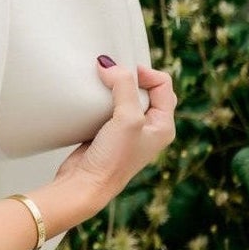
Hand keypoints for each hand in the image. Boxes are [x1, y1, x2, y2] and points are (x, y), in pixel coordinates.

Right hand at [50, 58, 176, 220]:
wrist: (85, 184)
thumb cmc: (112, 160)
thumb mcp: (127, 118)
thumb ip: (123, 86)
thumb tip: (108, 65)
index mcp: (163, 126)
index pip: (163, 85)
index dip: (144, 73)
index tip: (122, 70)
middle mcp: (149, 128)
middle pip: (146, 89)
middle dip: (128, 78)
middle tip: (111, 74)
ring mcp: (129, 132)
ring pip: (126, 97)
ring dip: (113, 87)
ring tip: (101, 83)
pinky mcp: (108, 133)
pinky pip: (109, 107)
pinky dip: (101, 99)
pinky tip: (91, 99)